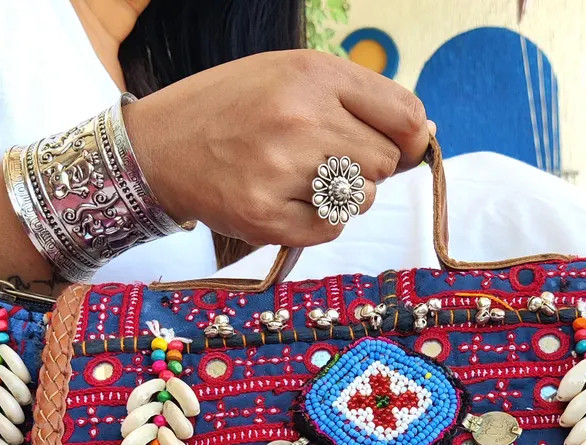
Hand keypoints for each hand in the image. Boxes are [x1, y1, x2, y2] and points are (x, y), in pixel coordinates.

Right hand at [125, 50, 429, 247]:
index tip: (397, 146)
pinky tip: (288, 202)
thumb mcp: (290, 77)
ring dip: (342, 197)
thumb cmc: (234, 110)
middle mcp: (299, 118)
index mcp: (312, 73)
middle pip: (383, 163)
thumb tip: (425, 135)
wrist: (160, 147)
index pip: (404, 115)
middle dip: (365, 167)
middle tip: (324, 160)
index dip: (409, 137)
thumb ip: (356, 100)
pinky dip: (319, 223)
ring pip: (360, 200)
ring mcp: (281, 170)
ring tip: (301, 180)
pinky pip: (330, 230)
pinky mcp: (265, 217)